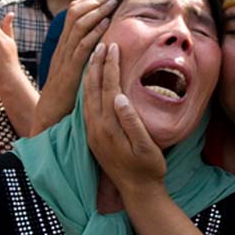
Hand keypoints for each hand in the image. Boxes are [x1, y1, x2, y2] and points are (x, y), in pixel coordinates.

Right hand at [31, 0, 116, 134]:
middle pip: (75, 13)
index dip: (89, 0)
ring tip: (112, 3)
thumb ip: (83, 52)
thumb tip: (100, 40)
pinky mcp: (71, 69)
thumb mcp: (73, 65)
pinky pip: (82, 46)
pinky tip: (106, 24)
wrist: (50, 110)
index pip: (73, 13)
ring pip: (78, 25)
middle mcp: (63, 45)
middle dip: (94, 0)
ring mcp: (66, 56)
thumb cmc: (65, 90)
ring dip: (97, 11)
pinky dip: (94, 33)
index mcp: (64, 43)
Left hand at [83, 42, 165, 196]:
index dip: (110, 66)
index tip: (113, 46)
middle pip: (93, 89)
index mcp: (109, 127)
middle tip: (101, 43)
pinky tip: (92, 81)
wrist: (137, 192)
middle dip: (96, 64)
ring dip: (90, 74)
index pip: (108, 88)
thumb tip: (121, 97)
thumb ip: (132, 122)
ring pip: (86, 96)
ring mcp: (92, 132)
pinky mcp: (93, 136)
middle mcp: (96, 128)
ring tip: (94, 56)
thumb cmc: (148, 169)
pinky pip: (87, 106)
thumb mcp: (145, 147)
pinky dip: (89, 89)